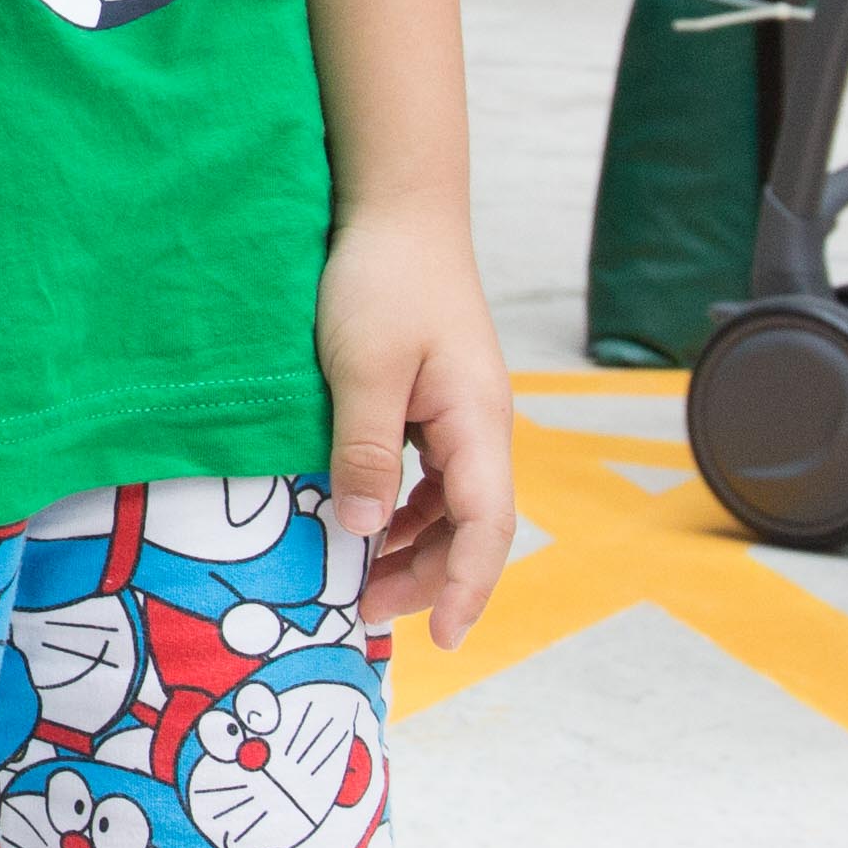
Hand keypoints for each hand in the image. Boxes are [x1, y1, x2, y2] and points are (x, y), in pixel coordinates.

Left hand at [316, 209, 512, 648]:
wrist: (398, 210)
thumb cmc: (382, 280)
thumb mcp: (362, 368)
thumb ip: (364, 450)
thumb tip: (361, 529)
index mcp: (477, 422)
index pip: (487, 527)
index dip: (467, 587)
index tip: (440, 637)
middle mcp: (481, 426)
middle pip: (471, 527)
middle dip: (428, 578)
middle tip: (368, 613)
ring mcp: (461, 415)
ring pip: (450, 506)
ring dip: (413, 548)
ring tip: (361, 582)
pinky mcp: (434, 402)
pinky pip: (429, 477)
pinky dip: (402, 510)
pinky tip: (366, 524)